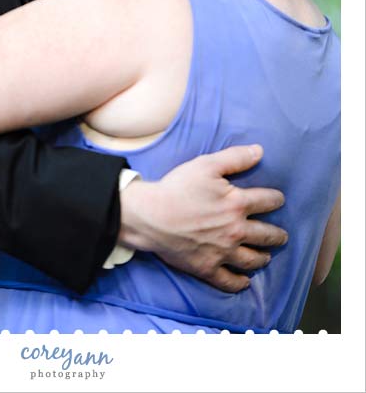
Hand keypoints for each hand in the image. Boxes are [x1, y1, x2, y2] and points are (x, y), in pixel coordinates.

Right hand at [119, 144, 287, 292]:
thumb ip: (235, 158)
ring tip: (267, 256)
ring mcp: (222, 252)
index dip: (276, 199)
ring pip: (252, 260)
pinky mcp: (207, 268)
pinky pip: (229, 281)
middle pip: (266, 235)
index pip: (267, 202)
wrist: (151, 215)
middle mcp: (235, 231)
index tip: (279, 200)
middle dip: (277, 235)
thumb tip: (260, 151)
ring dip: (263, 258)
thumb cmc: (177, 187)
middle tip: (282, 236)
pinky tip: (244, 281)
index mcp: (237, 204)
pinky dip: (239, 282)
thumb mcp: (206, 165)